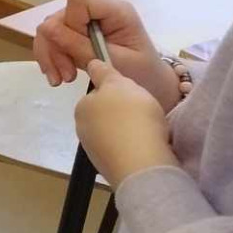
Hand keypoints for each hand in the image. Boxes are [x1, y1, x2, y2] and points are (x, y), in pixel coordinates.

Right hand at [35, 0, 178, 110]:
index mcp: (115, 11)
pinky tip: (59, 75)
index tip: (78, 48)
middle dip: (56, 47)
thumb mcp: (115, 62)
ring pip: (50, 29)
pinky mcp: (78, 32)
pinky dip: (51, 58)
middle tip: (67, 76)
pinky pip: (53, 39)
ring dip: (51, 56)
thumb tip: (46, 29)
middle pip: (59, 17)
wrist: (151, 84)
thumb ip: (81, 46)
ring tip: (62, 80)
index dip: (71, 22)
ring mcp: (86, 21)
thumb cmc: (142, 73)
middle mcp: (97, 11)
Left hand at [76, 59, 178, 184]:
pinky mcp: (109, 167)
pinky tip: (148, 147)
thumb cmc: (132, 116)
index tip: (135, 96)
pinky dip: (135, 148)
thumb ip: (105, 73)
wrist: (142, 162)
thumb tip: (92, 64)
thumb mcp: (120, 84)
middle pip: (107, 114)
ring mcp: (95, 150)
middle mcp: (82, 129)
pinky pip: (124, 150)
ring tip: (150, 131)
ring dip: (131, 131)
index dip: (119, 92)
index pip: (99, 94)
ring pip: (116, 133)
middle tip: (145, 113)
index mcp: (82, 108)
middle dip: (125, 113)